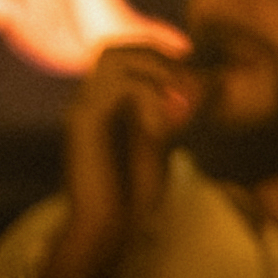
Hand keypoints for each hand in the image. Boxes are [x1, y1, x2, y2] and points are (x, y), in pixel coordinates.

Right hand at [40, 39, 202, 277]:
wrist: (105, 229)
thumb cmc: (131, 196)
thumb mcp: (158, 146)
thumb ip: (167, 115)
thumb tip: (195, 87)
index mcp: (101, 106)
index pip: (122, 56)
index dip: (156, 53)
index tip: (191, 65)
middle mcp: (86, 101)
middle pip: (113, 48)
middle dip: (155, 53)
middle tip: (188, 74)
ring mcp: (82, 108)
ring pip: (113, 58)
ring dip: (154, 68)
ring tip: (181, 95)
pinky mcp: (84, 122)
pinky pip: (118, 86)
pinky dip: (149, 93)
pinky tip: (168, 119)